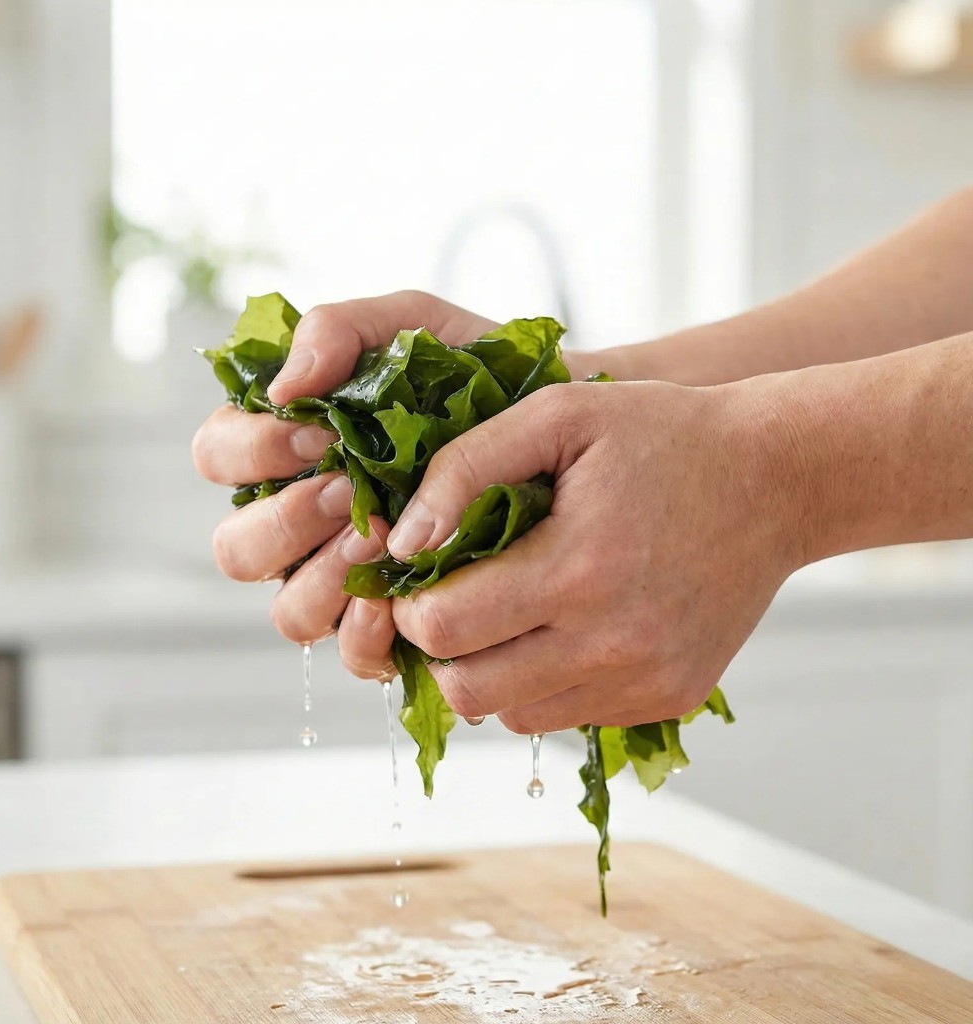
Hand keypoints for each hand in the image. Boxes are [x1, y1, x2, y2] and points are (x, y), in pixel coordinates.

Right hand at [192, 290, 501, 676]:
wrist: (560, 427)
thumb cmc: (475, 375)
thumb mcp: (411, 325)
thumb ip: (338, 329)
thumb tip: (280, 387)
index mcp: (289, 451)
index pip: (219, 456)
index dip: (251, 451)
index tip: (318, 434)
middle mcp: (303, 522)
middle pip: (237, 548)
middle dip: (285, 522)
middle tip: (347, 492)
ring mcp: (343, 579)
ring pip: (288, 611)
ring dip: (323, 579)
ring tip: (380, 542)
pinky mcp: (392, 624)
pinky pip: (350, 654)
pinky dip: (364, 633)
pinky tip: (397, 599)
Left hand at [384, 378, 805, 731]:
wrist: (777, 479)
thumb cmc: (663, 437)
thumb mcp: (559, 416)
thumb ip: (465, 468)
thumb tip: (401, 544)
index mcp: (578, 569)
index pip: (445, 629)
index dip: (410, 607)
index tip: (417, 582)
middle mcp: (614, 643)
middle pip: (470, 691)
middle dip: (441, 650)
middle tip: (451, 604)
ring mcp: (646, 680)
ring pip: (514, 716)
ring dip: (490, 672)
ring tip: (507, 614)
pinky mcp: (669, 697)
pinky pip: (570, 717)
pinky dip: (546, 684)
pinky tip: (563, 628)